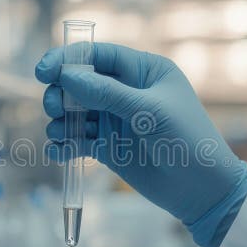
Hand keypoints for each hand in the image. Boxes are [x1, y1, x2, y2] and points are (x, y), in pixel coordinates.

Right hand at [35, 42, 246, 246]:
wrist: (202, 191)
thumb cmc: (188, 141)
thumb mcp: (149, 113)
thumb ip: (107, 93)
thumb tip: (68, 75)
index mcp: (143, 71)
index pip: (98, 54)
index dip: (68, 59)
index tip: (43, 71)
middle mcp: (126, 91)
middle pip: (79, 82)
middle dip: (61, 93)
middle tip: (55, 108)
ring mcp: (115, 119)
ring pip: (73, 111)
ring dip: (60, 120)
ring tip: (60, 134)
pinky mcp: (107, 146)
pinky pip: (76, 140)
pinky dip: (64, 145)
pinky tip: (59, 153)